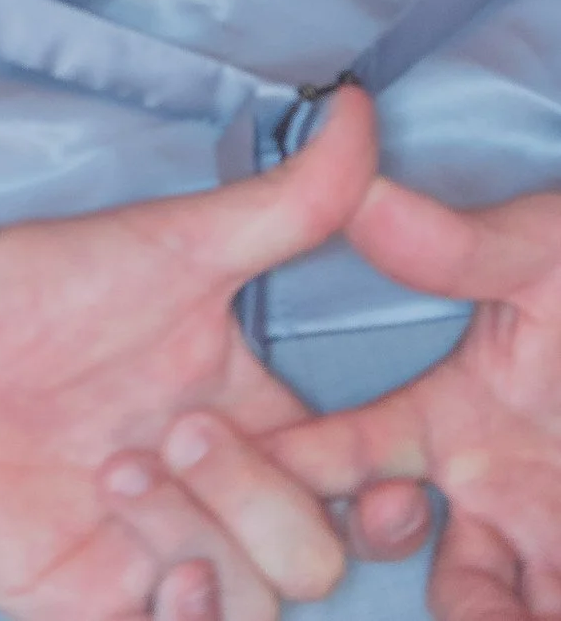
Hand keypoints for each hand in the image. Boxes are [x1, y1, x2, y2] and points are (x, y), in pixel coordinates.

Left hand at [0, 87, 375, 620]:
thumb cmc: (45, 286)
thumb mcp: (177, 245)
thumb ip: (284, 202)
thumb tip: (356, 110)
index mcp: (248, 424)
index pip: (355, 490)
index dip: (380, 498)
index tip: (373, 478)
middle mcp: (214, 499)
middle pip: (315, 555)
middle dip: (260, 500)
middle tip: (174, 432)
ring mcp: (160, 559)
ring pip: (259, 605)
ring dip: (205, 541)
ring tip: (115, 473)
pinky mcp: (95, 607)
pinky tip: (154, 575)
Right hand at [267, 176, 560, 617]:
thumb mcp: (544, 257)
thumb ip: (457, 247)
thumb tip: (362, 196)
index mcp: (456, 421)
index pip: (351, 450)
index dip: (299, 465)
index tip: (246, 465)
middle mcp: (489, 495)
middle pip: (399, 550)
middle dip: (383, 552)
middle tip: (419, 539)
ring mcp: (541, 540)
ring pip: (478, 606)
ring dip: (480, 615)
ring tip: (513, 606)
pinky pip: (546, 610)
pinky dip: (535, 614)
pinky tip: (546, 602)